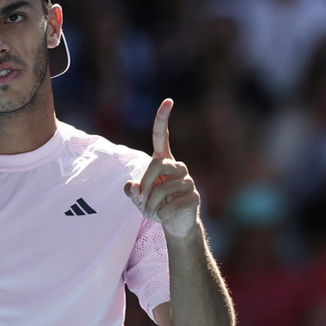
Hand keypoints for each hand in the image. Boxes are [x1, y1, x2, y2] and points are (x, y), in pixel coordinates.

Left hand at [124, 99, 199, 238]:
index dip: (162, 119)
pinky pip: (173, 204)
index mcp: (163, 161)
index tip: (168, 101)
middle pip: (156, 165)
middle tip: (141, 200)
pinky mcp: (194, 196)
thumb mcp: (138, 198)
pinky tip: (163, 216)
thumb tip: (131, 187)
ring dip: (152, 204)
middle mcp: (177, 167)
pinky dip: (162, 214)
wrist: (174, 224)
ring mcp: (188, 180)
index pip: (162, 137)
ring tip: (152, 212)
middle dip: (145, 184)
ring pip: (164, 187)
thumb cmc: (155, 205)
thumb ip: (132, 191)